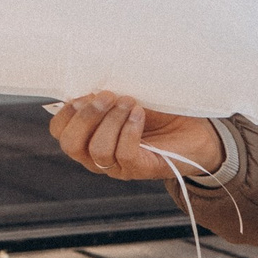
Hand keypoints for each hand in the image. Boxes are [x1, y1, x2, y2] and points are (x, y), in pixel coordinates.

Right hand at [49, 91, 223, 183]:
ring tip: (130, 103)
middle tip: (109, 96)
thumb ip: (103, 95)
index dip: (67, 112)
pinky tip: (139, 114)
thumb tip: (84, 87)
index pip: (59, 131)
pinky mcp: (141, 170)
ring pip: (97, 150)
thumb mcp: (126, 97)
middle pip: (71, 145)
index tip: (88, 93)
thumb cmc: (159, 112)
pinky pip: (123, 154)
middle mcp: (97, 157)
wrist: (197, 129)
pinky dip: (129, 129)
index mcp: (88, 137)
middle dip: (86, 116)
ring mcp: (118, 168)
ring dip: (112, 120)